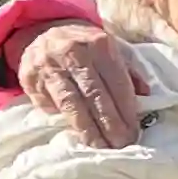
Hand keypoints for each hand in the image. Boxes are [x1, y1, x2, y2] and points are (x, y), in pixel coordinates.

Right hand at [18, 23, 140, 148]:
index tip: (134, 133)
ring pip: (71, 103)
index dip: (126, 111)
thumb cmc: (86, 47)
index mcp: (99, 44)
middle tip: (121, 146)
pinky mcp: (31, 78)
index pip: (116, 82)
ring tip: (100, 147)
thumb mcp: (110, 49)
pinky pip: (50, 104)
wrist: (43, 31)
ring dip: (88, 130)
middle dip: (110, 125)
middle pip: (95, 95)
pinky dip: (64, 121)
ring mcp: (49, 65)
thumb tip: (146, 96)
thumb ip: (129, 72)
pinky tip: (77, 136)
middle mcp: (73, 52)